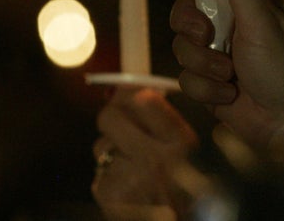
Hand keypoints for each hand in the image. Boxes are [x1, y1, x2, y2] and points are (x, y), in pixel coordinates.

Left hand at [92, 87, 197, 219]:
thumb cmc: (179, 184)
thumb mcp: (185, 149)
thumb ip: (162, 119)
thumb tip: (129, 88)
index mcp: (181, 142)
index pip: (144, 100)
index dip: (129, 93)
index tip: (128, 94)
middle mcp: (157, 158)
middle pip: (110, 116)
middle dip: (111, 118)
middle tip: (120, 124)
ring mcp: (131, 178)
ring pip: (101, 145)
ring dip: (111, 153)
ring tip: (132, 167)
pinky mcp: (111, 194)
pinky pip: (98, 170)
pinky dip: (108, 176)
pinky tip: (126, 186)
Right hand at [167, 0, 283, 154]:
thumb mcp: (265, 23)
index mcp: (253, 2)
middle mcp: (234, 23)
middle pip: (188, 6)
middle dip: (189, 22)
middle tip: (205, 35)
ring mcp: (220, 52)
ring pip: (182, 44)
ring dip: (202, 62)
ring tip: (228, 74)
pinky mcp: (210, 81)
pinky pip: (186, 76)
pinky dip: (205, 88)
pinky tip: (229, 95)